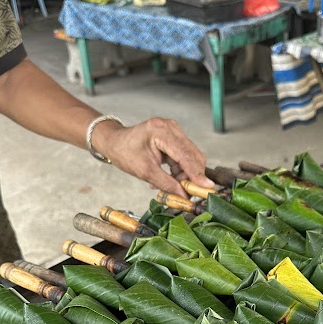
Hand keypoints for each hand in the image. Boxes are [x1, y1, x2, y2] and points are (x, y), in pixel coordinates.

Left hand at [92, 117, 214, 196]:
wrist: (115, 142)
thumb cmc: (125, 153)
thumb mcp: (144, 172)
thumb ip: (166, 184)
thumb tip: (184, 196)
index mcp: (161, 131)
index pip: (186, 155)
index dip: (197, 174)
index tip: (206, 188)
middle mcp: (171, 127)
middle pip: (193, 155)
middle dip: (191, 176)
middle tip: (185, 192)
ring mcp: (174, 130)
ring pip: (191, 157)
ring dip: (185, 174)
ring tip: (172, 183)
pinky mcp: (174, 136)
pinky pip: (185, 156)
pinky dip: (181, 169)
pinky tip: (170, 176)